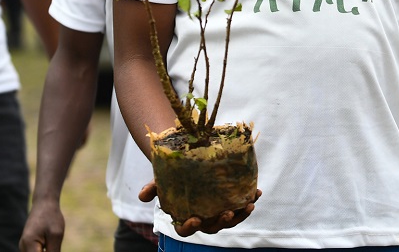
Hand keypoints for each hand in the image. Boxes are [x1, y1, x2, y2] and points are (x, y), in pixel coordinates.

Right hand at [19, 198, 64, 251]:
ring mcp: (24, 248)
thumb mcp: (56, 235)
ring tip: (52, 242)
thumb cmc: (51, 217)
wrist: (44, 204)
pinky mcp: (28, 247)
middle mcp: (23, 248)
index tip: (54, 249)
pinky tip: (50, 246)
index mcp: (29, 245)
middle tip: (54, 246)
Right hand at [138, 181, 261, 235]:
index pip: (186, 230)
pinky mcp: (229, 203)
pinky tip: (256, 192)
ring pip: (230, 220)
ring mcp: (217, 213)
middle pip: (212, 227)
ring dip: (240, 215)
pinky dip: (249, 200)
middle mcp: (203, 220)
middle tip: (227, 213)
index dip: (190, 227)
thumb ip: (152, 189)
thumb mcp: (160, 182)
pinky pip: (240, 206)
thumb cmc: (171, 178)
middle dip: (222, 222)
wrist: (186, 168)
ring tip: (249, 204)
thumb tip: (142, 196)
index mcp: (185, 218)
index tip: (195, 218)